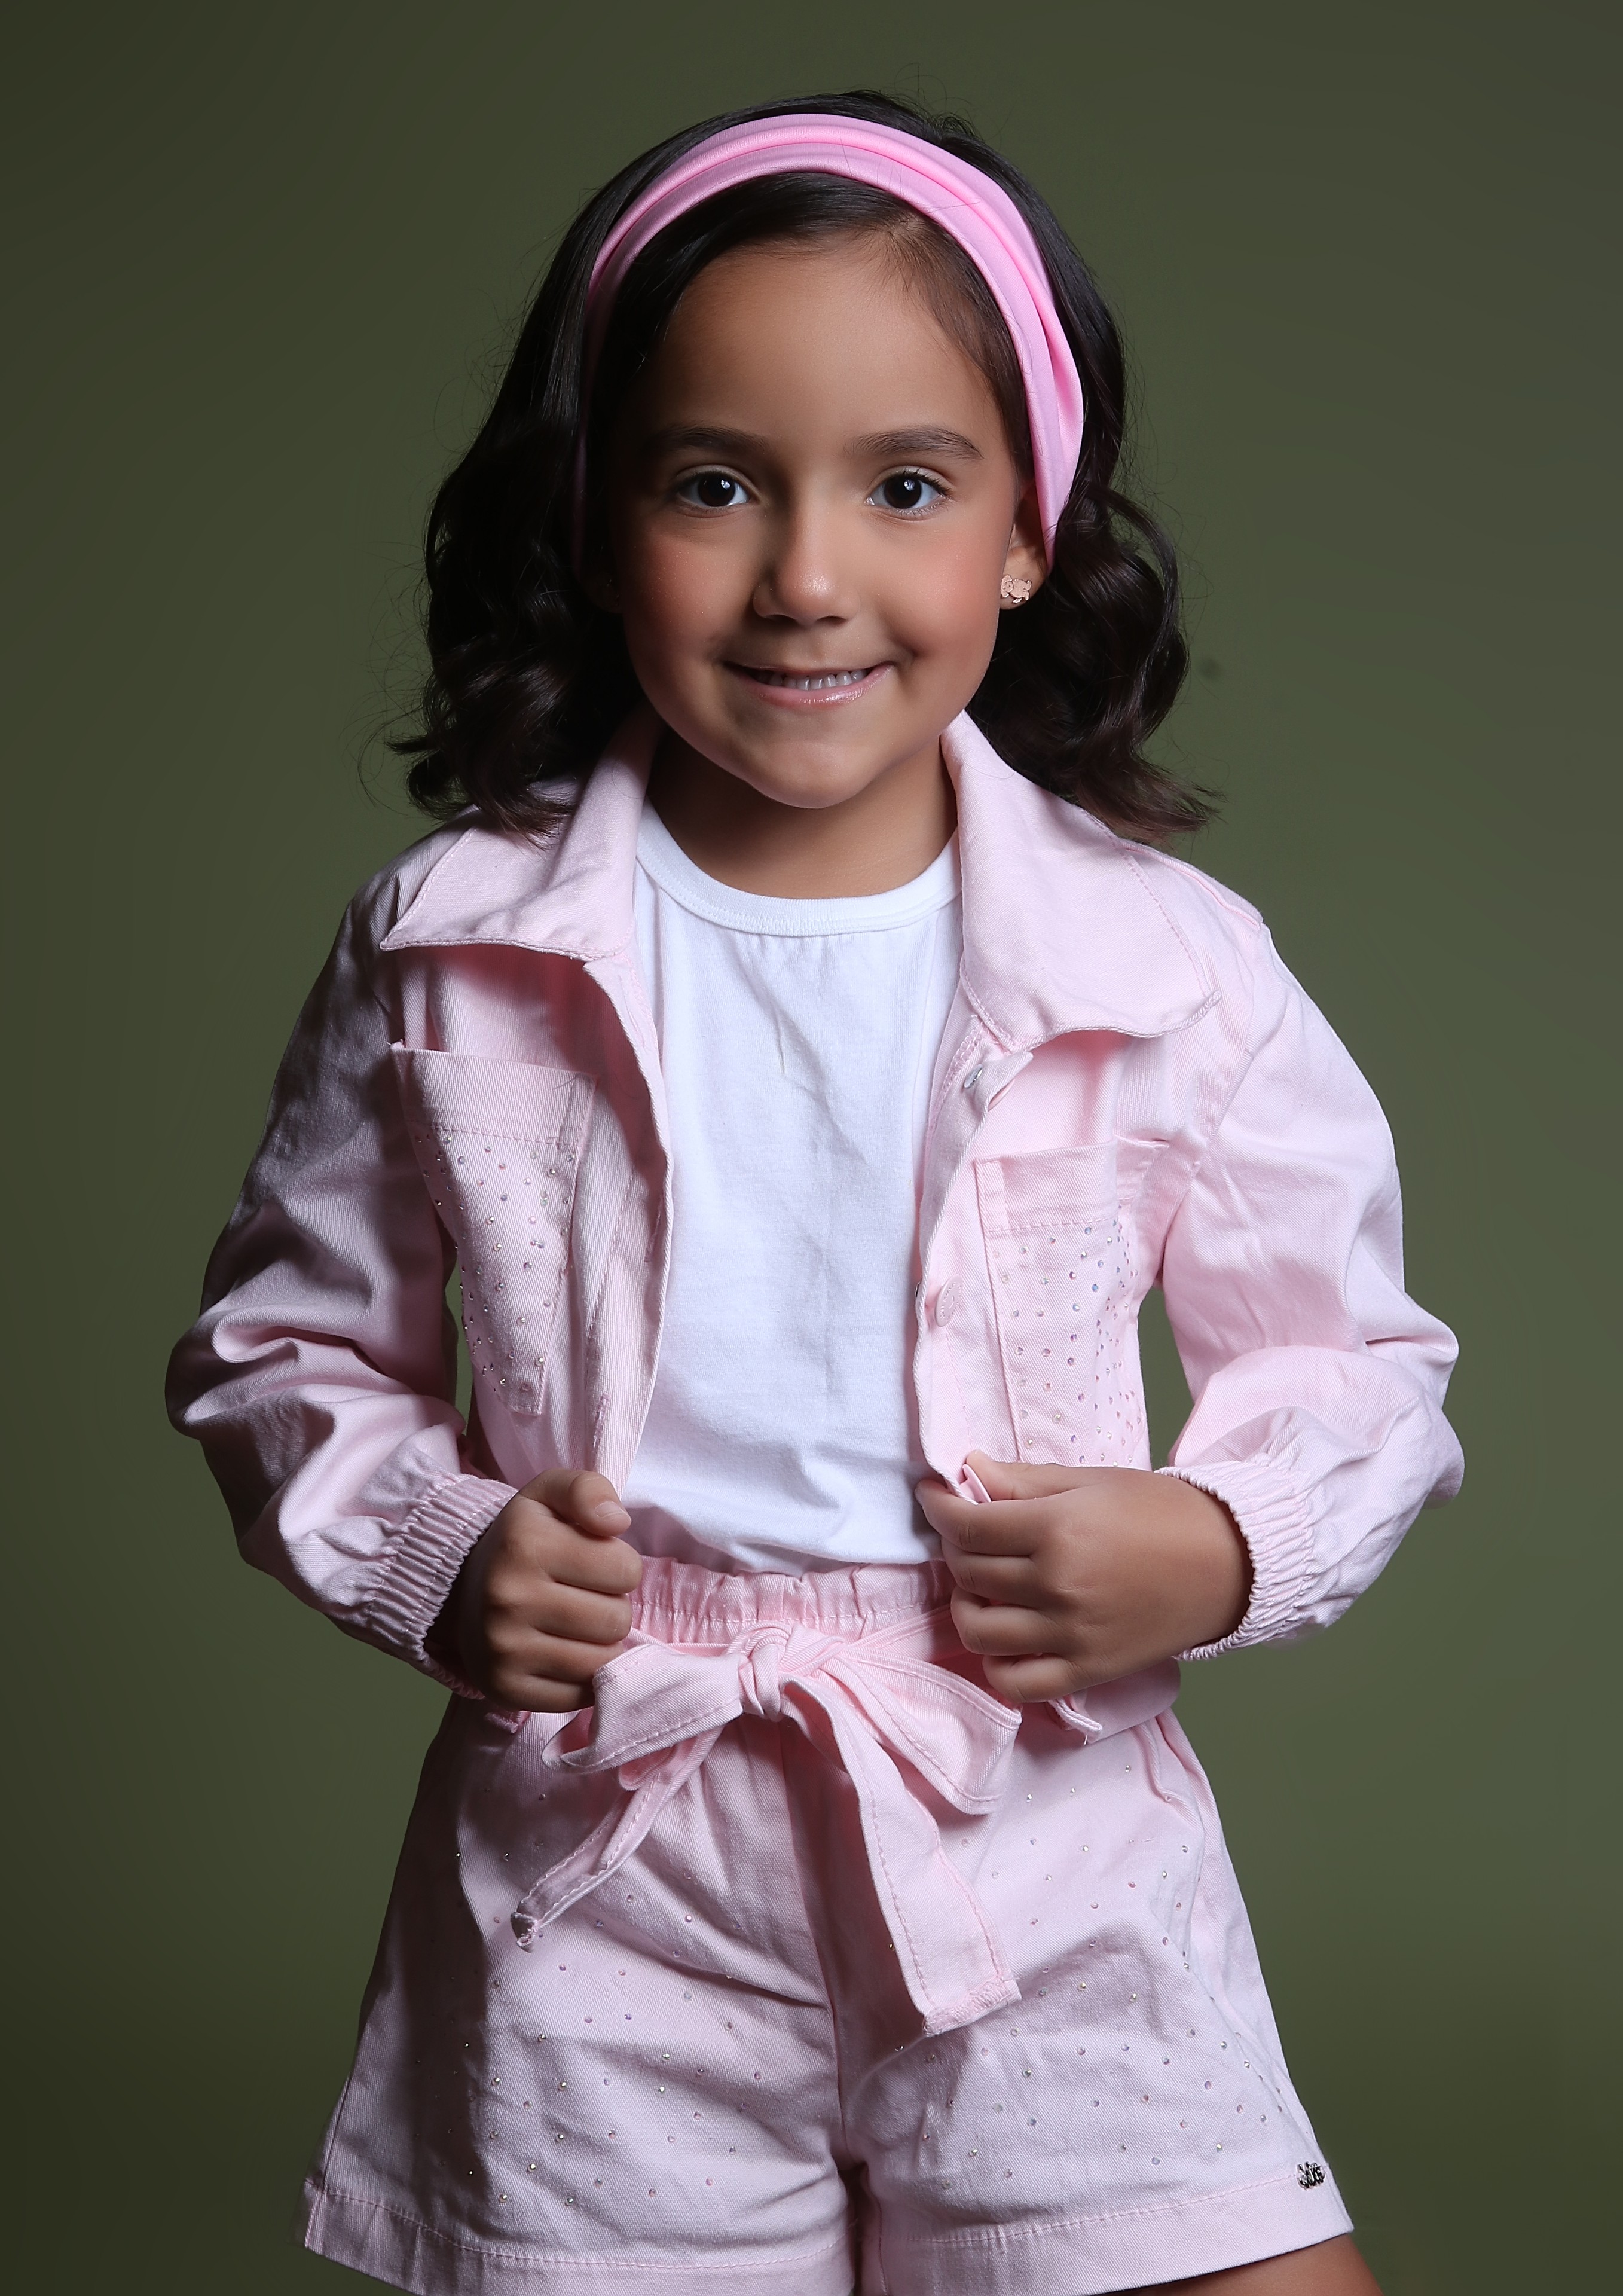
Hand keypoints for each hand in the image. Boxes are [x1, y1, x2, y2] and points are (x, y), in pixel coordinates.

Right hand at [435, 1470, 642, 1710]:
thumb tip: (617, 1522)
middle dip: (611, 1606)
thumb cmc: (523, 1539)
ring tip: (573, 1624)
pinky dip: (579, 1677)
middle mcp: (509, 1597)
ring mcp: (504, 1649)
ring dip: (599, 1643)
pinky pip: (578, 1695)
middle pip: (617, 1619)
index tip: (593, 1563)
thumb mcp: (550, 1494)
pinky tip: (560, 1652)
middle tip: (582, 1596)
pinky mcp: (505, 1689)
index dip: (619, 1565)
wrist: (460, 1588)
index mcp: (526, 1543)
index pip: (626, 1569)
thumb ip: (588, 1490)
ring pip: (602, 1661)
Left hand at [915, 1453, 1250, 1702]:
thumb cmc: (1159, 1512)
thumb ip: (1022, 1481)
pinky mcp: (1087, 1672)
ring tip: (985, 1584)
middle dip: (956, 1547)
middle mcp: (1058, 1587)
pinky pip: (1015, 1683)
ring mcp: (1071, 1636)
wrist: (1227, 1562)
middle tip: (970, 1532)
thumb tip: (965, 1469)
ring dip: (967, 1603)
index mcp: (1058, 1531)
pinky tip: (1005, 1635)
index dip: (940, 1507)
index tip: (935, 1496)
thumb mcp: (1089, 1481)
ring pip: (979, 1630)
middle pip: (969, 1573)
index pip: (968, 1526)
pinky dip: (997, 1663)